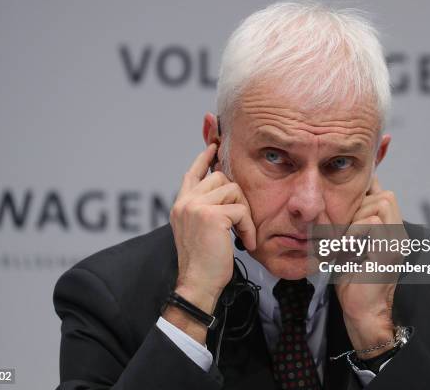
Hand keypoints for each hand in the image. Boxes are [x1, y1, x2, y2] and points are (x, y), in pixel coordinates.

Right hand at [164, 144, 255, 341]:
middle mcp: (185, 201)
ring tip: (241, 234)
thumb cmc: (203, 262)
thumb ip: (206, 207)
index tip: (214, 145)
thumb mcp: (200, 229)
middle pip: (221, 178)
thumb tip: (224, 188)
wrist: (197, 284)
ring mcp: (196, 206)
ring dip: (244, 214)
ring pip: (234, 190)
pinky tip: (244, 243)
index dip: (204, 158)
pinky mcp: (211, 215)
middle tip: (239, 222)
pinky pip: (241, 210)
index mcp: (181, 204)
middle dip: (236, 197)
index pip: (193, 173)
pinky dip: (248, 227)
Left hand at [335, 175, 406, 357]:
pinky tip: (347, 247)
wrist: (362, 311)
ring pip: (382, 203)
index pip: (385, 194)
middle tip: (346, 232)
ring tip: (347, 240)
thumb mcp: (350, 245)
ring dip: (357, 217)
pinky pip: (372, 222)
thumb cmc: (353, 281)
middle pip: (385, 195)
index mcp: (392, 231)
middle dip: (359, 207)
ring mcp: (397, 242)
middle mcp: (399, 234)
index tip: (346, 210)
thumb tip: (339, 203)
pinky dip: (354, 230)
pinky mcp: (389, 251)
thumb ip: (353, 225)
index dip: (366, 194)